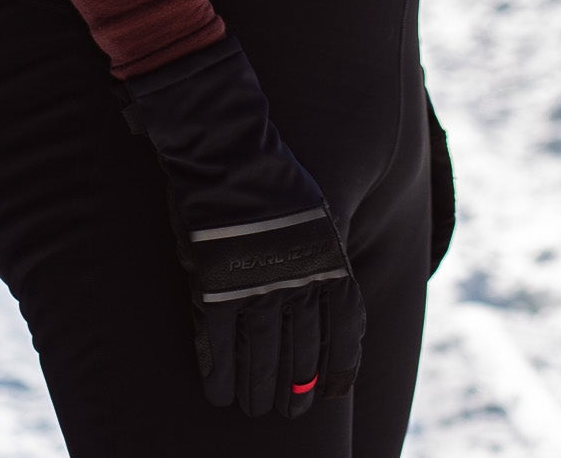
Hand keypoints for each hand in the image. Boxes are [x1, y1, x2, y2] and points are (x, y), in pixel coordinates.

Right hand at [123, 34, 365, 417]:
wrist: (229, 147)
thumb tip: (337, 310)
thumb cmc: (272, 175)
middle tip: (289, 412)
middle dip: (296, 393)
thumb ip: (326, 262)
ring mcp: (257, 288)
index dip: (340, 369)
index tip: (334, 393)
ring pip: (262, 362)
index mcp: (331, 264)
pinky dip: (219, 375)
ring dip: (257, 393)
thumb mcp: (318, 216)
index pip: (345, 334)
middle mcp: (300, 283)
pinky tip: (218, 393)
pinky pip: (220, 348)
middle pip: (303, 358)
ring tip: (253, 410)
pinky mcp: (216, 288)